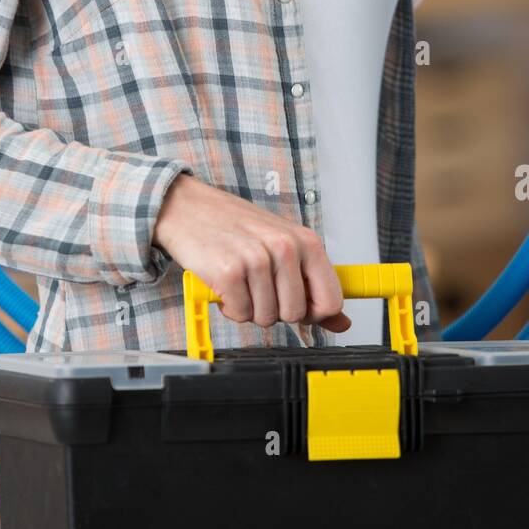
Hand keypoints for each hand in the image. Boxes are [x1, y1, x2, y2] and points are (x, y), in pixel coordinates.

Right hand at [154, 173, 351, 334]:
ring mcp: (257, 259)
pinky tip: (224, 285)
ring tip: (240, 282)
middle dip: (274, 309)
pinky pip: (240, 314)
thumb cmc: (235, 225)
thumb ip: (313, 283)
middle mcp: (285, 247)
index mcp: (305, 241)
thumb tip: (341, 321)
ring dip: (250, 308)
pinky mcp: (228, 272)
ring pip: (266, 318)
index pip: (331, 300)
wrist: (187, 207)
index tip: (299, 307)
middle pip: (295, 314)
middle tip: (258, 287)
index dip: (314, 313)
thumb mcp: (283, 246)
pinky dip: (230, 307)